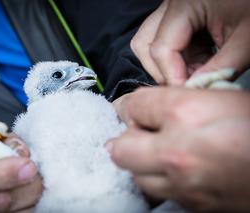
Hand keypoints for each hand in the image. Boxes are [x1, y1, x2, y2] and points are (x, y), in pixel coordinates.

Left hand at [108, 87, 249, 211]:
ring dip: (140, 161)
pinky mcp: (193, 205)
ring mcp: (184, 185)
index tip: (132, 108)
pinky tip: (174, 168)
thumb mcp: (218, 96)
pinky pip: (159, 192)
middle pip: (120, 148)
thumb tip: (146, 105)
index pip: (132, 106)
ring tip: (157, 150)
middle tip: (141, 130)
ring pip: (136, 175)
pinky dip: (159, 179)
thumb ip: (177, 99)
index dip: (129, 105)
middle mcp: (177, 153)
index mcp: (185, 113)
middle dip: (126, 137)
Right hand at [131, 0, 249, 84]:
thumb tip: (193, 91)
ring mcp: (172, 10)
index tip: (187, 94)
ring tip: (194, 74)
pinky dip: (178, 60)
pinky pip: (165, 43)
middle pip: (144, 44)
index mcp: (184, 4)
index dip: (171, 77)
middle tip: (184, 84)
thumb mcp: (246, 40)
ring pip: (149, 44)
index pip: (161, 48)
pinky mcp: (178, 18)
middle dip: (161, 71)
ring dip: (167, 66)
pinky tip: (200, 65)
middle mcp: (171, 5)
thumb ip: (219, 69)